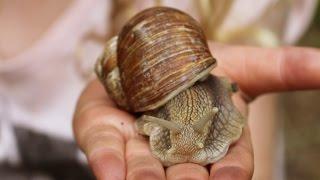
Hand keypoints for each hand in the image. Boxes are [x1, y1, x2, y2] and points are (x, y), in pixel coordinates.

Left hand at [73, 44, 319, 179]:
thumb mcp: (247, 64)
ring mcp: (140, 144)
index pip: (227, 162)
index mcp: (213, 139)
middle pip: (184, 172)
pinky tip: (111, 174)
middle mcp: (178, 149)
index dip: (229, 173)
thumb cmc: (203, 66)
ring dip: (145, 179)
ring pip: (143, 168)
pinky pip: (105, 149)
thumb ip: (286, 69)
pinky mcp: (108, 133)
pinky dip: (107, 161)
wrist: (157, 56)